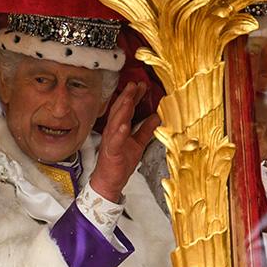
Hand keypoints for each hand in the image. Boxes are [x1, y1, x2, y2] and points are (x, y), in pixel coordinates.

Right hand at [90, 82, 159, 202]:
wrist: (109, 182)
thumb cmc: (120, 163)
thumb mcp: (137, 143)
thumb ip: (146, 129)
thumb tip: (157, 117)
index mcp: (119, 128)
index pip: (127, 108)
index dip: (134, 96)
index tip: (142, 85)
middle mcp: (113, 132)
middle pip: (120, 110)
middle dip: (127, 96)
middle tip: (135, 84)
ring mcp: (111, 141)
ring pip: (116, 121)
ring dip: (122, 109)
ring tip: (129, 98)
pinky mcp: (112, 152)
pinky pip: (115, 141)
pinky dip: (120, 133)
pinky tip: (124, 125)